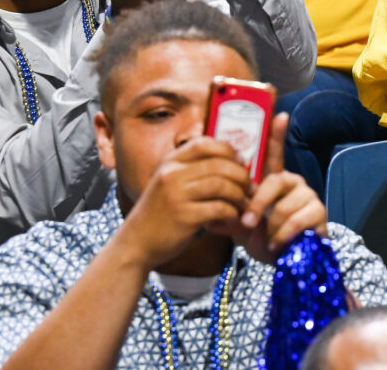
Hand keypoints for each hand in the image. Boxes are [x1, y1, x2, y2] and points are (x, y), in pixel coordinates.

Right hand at [116, 136, 252, 269]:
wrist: (136, 244)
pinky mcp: (183, 217)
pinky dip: (232, 212)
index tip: (241, 162)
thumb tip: (232, 161)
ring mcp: (177, 195)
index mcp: (170, 162)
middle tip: (251, 186)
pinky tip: (234, 217)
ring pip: (222, 185)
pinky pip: (219, 208)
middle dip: (241, 175)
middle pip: (219, 164)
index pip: (204, 143)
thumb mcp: (168, 183)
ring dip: (240, 194)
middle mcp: (172, 174)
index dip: (228, 150)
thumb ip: (191, 170)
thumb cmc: (160, 213)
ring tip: (245, 203)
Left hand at [224, 115, 329, 263]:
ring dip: (270, 228)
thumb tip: (209, 219)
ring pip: (283, 206)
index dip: (277, 134)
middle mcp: (292, 182)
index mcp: (274, 180)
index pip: (275, 154)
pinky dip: (283, 235)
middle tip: (246, 222)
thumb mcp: (241, 229)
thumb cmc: (264, 239)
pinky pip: (296, 220)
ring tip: (268, 240)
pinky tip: (278, 244)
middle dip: (257, 205)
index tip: (280, 114)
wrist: (285, 264)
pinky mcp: (318, 211)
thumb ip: (227, 219)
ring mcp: (307, 195)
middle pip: (273, 182)